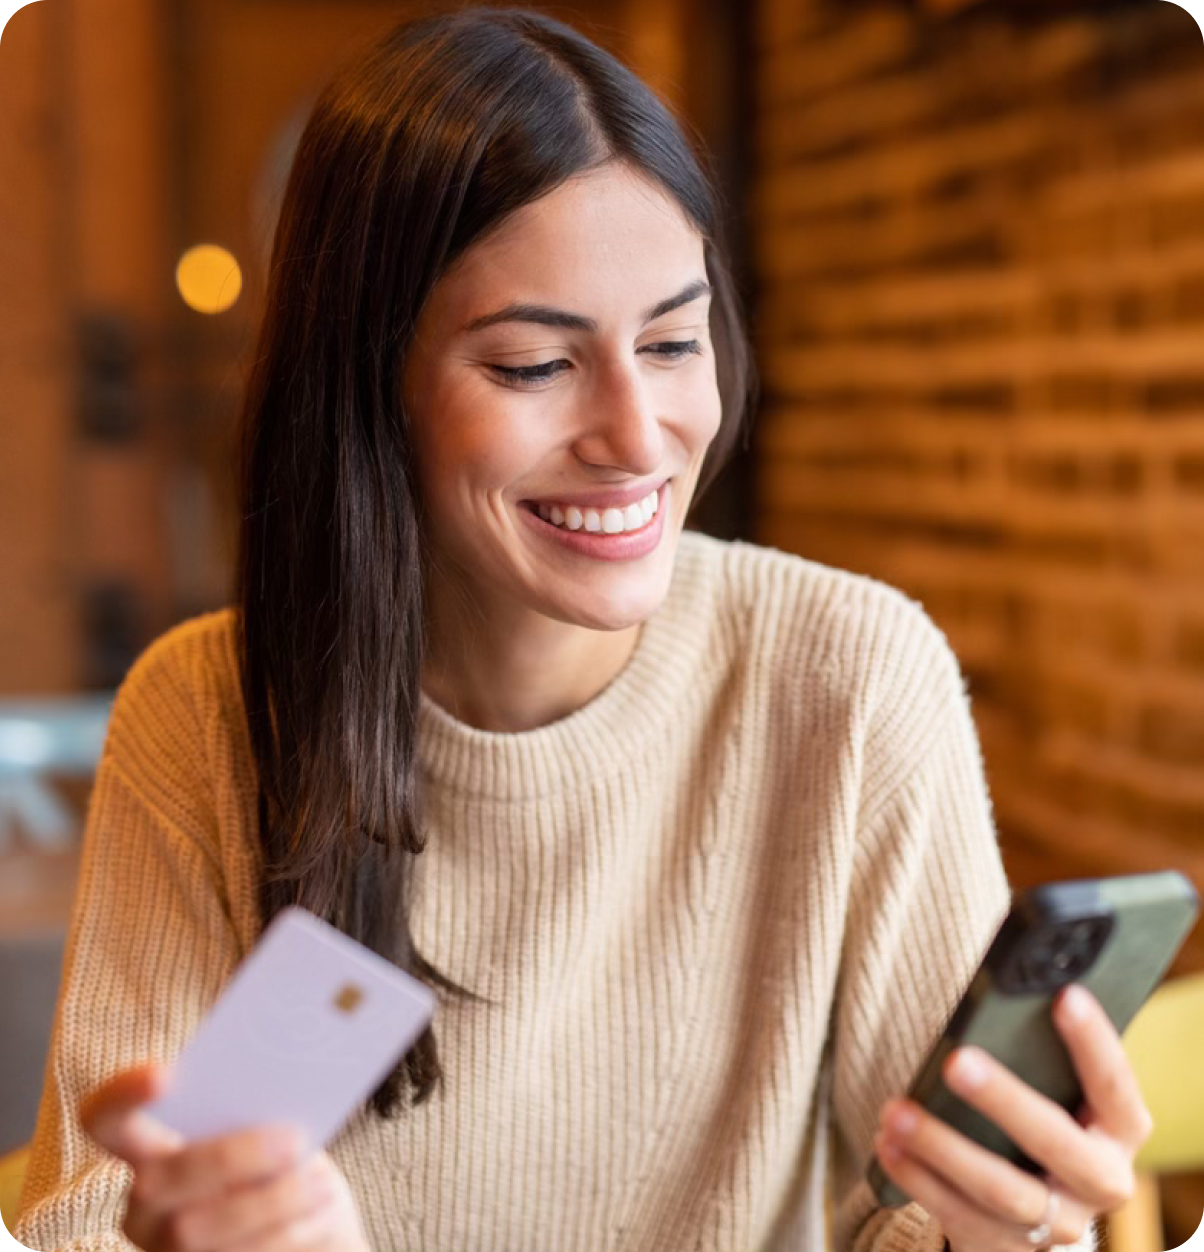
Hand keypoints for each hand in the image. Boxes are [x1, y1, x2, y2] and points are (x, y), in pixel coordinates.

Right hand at [81, 1063, 371, 1251]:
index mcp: (151, 1152)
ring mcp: (163, 1251)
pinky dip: (284, 1237)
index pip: (105, 1119)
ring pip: (192, 1233)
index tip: (166, 1072)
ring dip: (268, 1203)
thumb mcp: (277, 1129)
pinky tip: (320, 1214)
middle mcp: (144, 1208)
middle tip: (294, 1140)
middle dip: (229, 1158)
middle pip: (160, 1180)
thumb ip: (263, 1101)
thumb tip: (285, 1052)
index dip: (120, 1095)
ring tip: (320, 1185)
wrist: (312, 1231)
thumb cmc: (287, 1168)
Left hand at [872, 985, 1151, 1249]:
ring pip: (999, 1188)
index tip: (1065, 995)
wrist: (1038, 1203)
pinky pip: (960, 1216)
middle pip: (1054, 1142)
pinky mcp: (1009, 1246)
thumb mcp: (1055, 1089)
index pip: (1114, 1083)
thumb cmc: (1038, 1116)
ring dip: (941, 1146)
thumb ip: (1036, 1056)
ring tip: (895, 1112)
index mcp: (1119, 1129)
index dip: (1094, 1042)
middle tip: (955, 1060)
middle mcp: (1101, 1181)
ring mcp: (1058, 1222)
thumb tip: (993, 999)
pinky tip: (886, 1146)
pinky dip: (918, 1177)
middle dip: (1003, 1100)